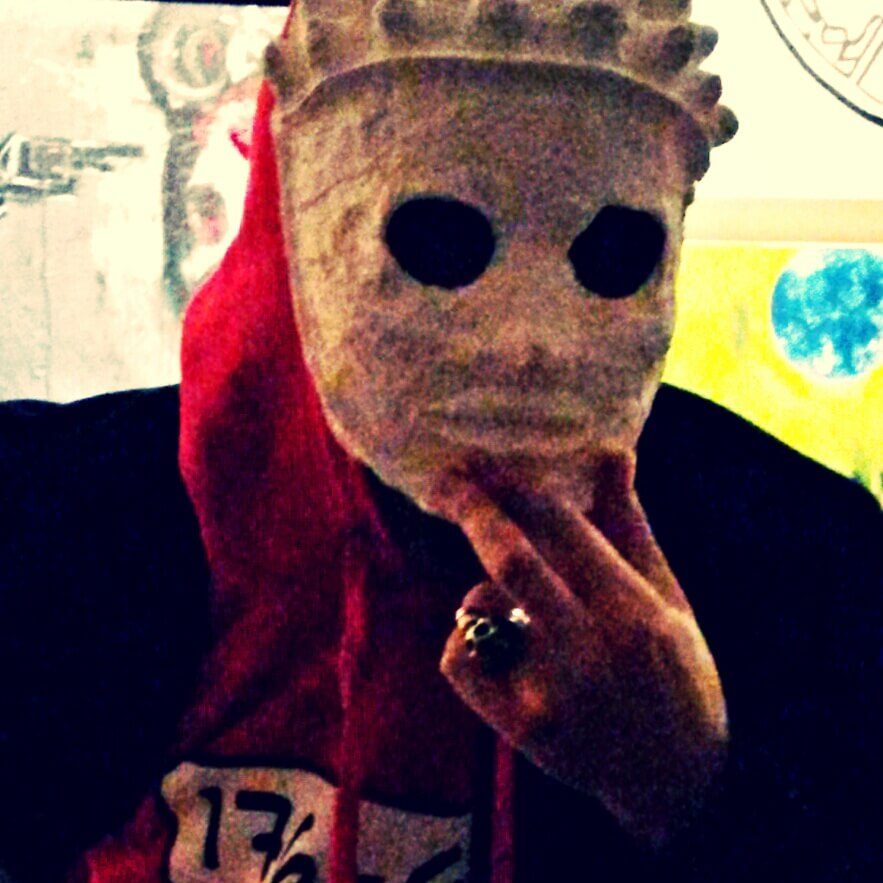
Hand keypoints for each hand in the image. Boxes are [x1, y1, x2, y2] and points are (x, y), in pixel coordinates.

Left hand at [435, 455, 727, 845]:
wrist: (676, 784)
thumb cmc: (678, 677)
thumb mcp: (666, 599)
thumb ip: (629, 526)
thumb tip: (609, 451)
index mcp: (634, 612)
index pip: (562, 528)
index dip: (515, 485)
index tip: (483, 459)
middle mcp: (591, 651)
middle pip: (510, 561)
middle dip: (473, 509)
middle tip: (446, 478)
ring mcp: (549, 694)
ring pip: (480, 607)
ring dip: (485, 589)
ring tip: (520, 608)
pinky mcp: (518, 727)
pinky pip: (460, 657)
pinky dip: (469, 637)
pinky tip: (502, 648)